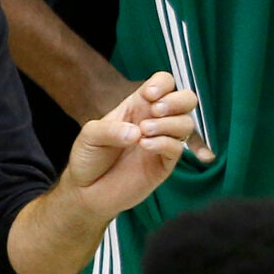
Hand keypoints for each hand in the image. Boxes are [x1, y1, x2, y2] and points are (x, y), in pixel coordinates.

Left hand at [65, 71, 203, 216]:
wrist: (87, 190)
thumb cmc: (88, 157)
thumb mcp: (90, 135)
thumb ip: (110, 129)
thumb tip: (137, 132)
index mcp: (138, 106)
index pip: (164, 83)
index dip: (162, 84)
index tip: (149, 95)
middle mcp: (155, 121)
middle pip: (186, 99)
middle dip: (177, 101)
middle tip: (156, 111)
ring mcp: (162, 142)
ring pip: (186, 123)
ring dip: (168, 124)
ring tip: (144, 132)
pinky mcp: (165, 164)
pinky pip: (178, 148)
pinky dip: (164, 143)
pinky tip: (144, 146)